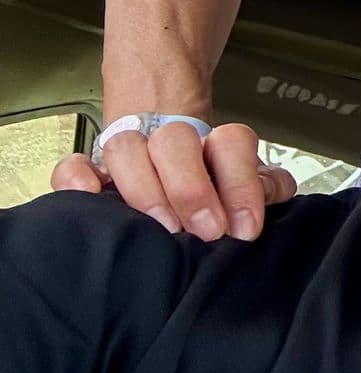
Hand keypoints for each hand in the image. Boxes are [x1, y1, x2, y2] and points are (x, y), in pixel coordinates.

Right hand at [50, 121, 295, 239]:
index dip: (240, 183)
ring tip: (161, 228)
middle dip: (191, 187)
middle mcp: (172, 144)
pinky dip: (77, 178)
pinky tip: (90, 196)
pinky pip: (74, 165)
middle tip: (205, 231)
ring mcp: (130, 156)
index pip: (231, 141)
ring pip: (126, 147)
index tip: (243, 227)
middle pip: (174, 141)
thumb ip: (266, 188)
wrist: (178, 184)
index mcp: (215, 146)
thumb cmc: (217, 198)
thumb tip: (273, 191)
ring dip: (144, 188)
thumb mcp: (248, 192)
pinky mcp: (93, 175)